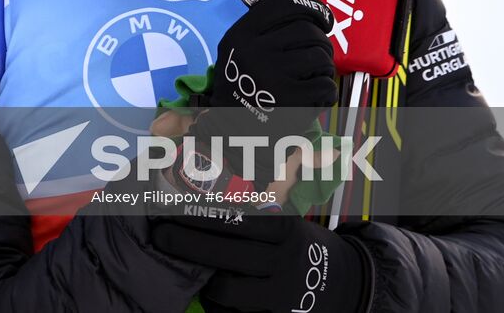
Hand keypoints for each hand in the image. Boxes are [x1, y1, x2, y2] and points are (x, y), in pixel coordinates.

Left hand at [150, 212, 368, 312]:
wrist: (344, 284)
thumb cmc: (299, 246)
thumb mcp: (286, 224)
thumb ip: (250, 217)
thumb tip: (194, 200)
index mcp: (285, 229)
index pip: (234, 220)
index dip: (197, 216)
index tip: (169, 210)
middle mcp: (285, 261)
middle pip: (225, 254)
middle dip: (186, 244)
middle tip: (160, 235)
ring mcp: (284, 294)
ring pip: (227, 290)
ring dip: (204, 281)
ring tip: (190, 270)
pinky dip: (219, 307)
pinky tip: (210, 295)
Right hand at [190, 0, 337, 187]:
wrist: (231, 130)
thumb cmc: (241, 85)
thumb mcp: (236, 50)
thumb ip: (261, 30)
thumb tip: (306, 12)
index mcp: (240, 36)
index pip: (282, 6)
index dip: (308, 8)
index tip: (319, 19)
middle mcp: (254, 52)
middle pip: (307, 31)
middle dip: (321, 41)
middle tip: (318, 53)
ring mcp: (272, 76)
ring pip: (321, 56)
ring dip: (326, 66)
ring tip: (316, 75)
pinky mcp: (290, 100)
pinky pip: (326, 84)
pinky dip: (326, 90)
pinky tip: (315, 96)